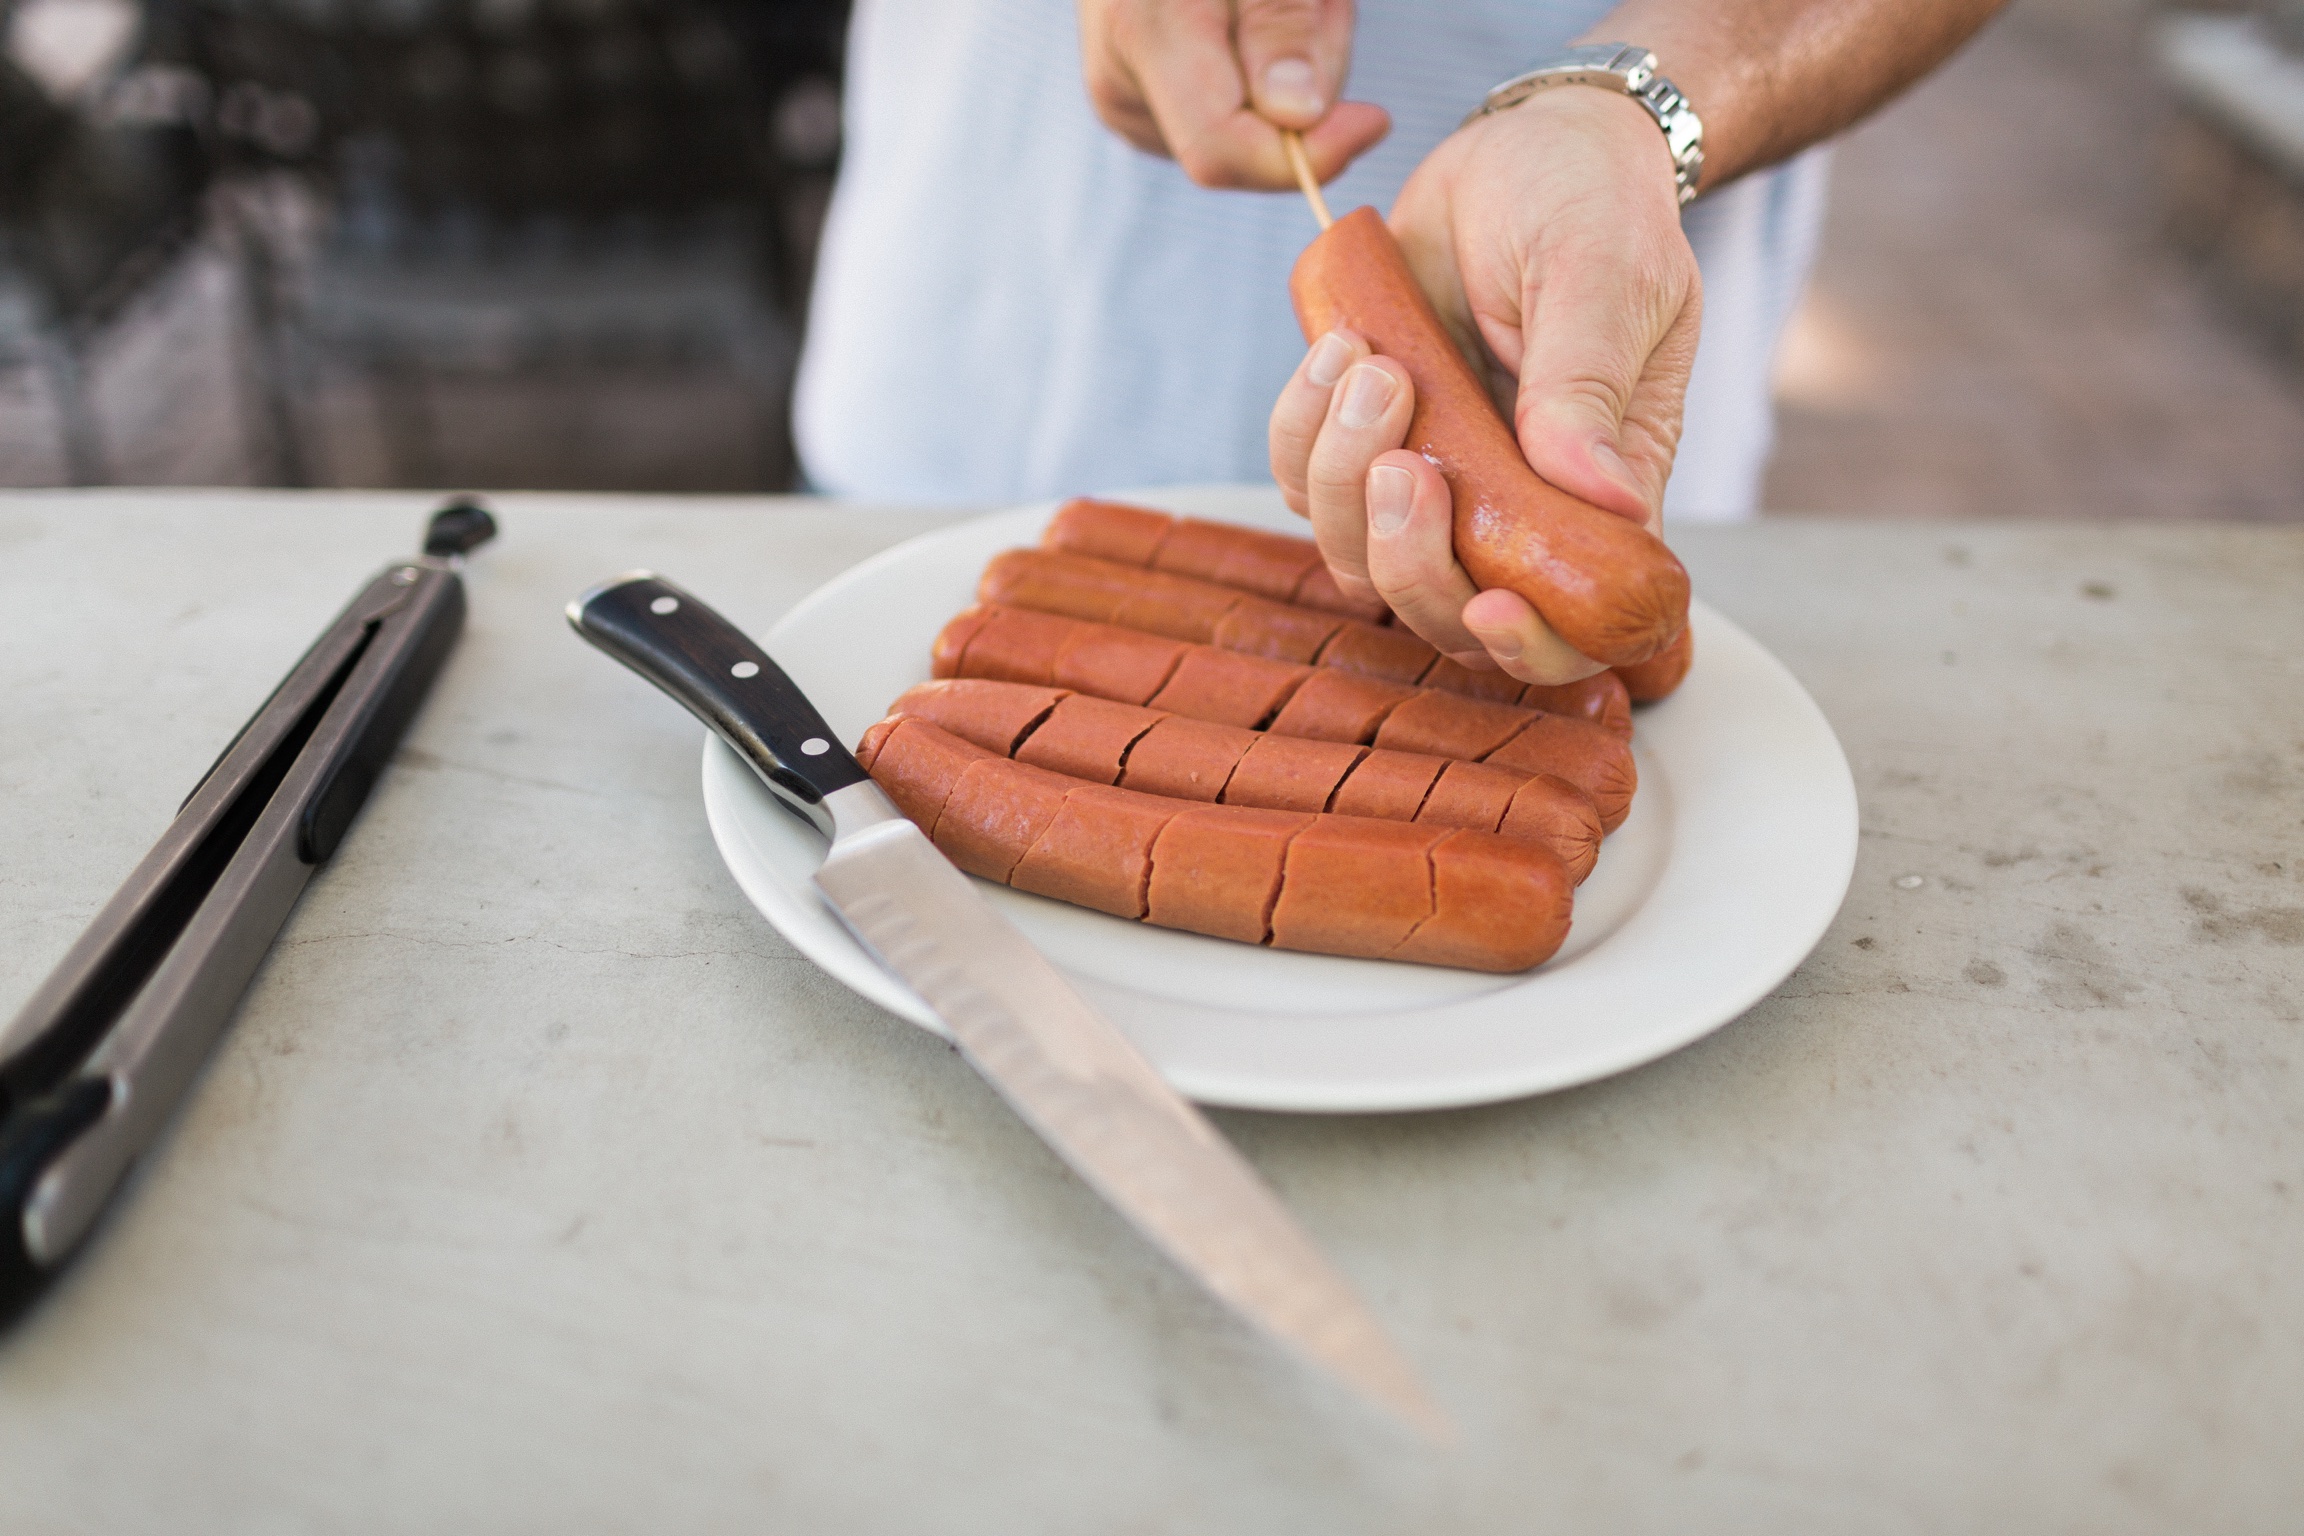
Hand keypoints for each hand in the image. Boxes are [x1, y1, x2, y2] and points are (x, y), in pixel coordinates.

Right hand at [1077, 0, 1389, 187]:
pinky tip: (1247, 25)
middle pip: (1248, 146)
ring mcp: (1125, 102)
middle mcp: (1119, 82)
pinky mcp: (1139, 109)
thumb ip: (1280, 20)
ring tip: (1276, 3)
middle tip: (1319, 4)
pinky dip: (1261, 82)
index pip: (1220, 149)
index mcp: (1141, 32)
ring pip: (1246, 137)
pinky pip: (1228, 124)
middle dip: (1308, 87)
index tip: (1377, 118)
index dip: (1306, 153)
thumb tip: (1298, 116)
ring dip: (1291, 80)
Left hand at [1268, 88, 1701, 684]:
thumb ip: (1589, 389)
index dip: (1532, 647)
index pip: (1578, 623)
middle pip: (1444, 611)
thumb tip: (1608, 501)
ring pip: (1358, 558)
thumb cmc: (1590, 206)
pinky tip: (1338, 348)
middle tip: (1405, 448)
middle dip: (1406, 554)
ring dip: (1343, 476)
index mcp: (1605, 495)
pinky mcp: (1368, 444)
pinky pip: (1305, 483)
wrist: (1523, 148)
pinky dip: (1302, 429)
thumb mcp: (1604, 278)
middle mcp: (1517, 510)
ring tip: (1371, 363)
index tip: (1488, 608)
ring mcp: (1439, 483)